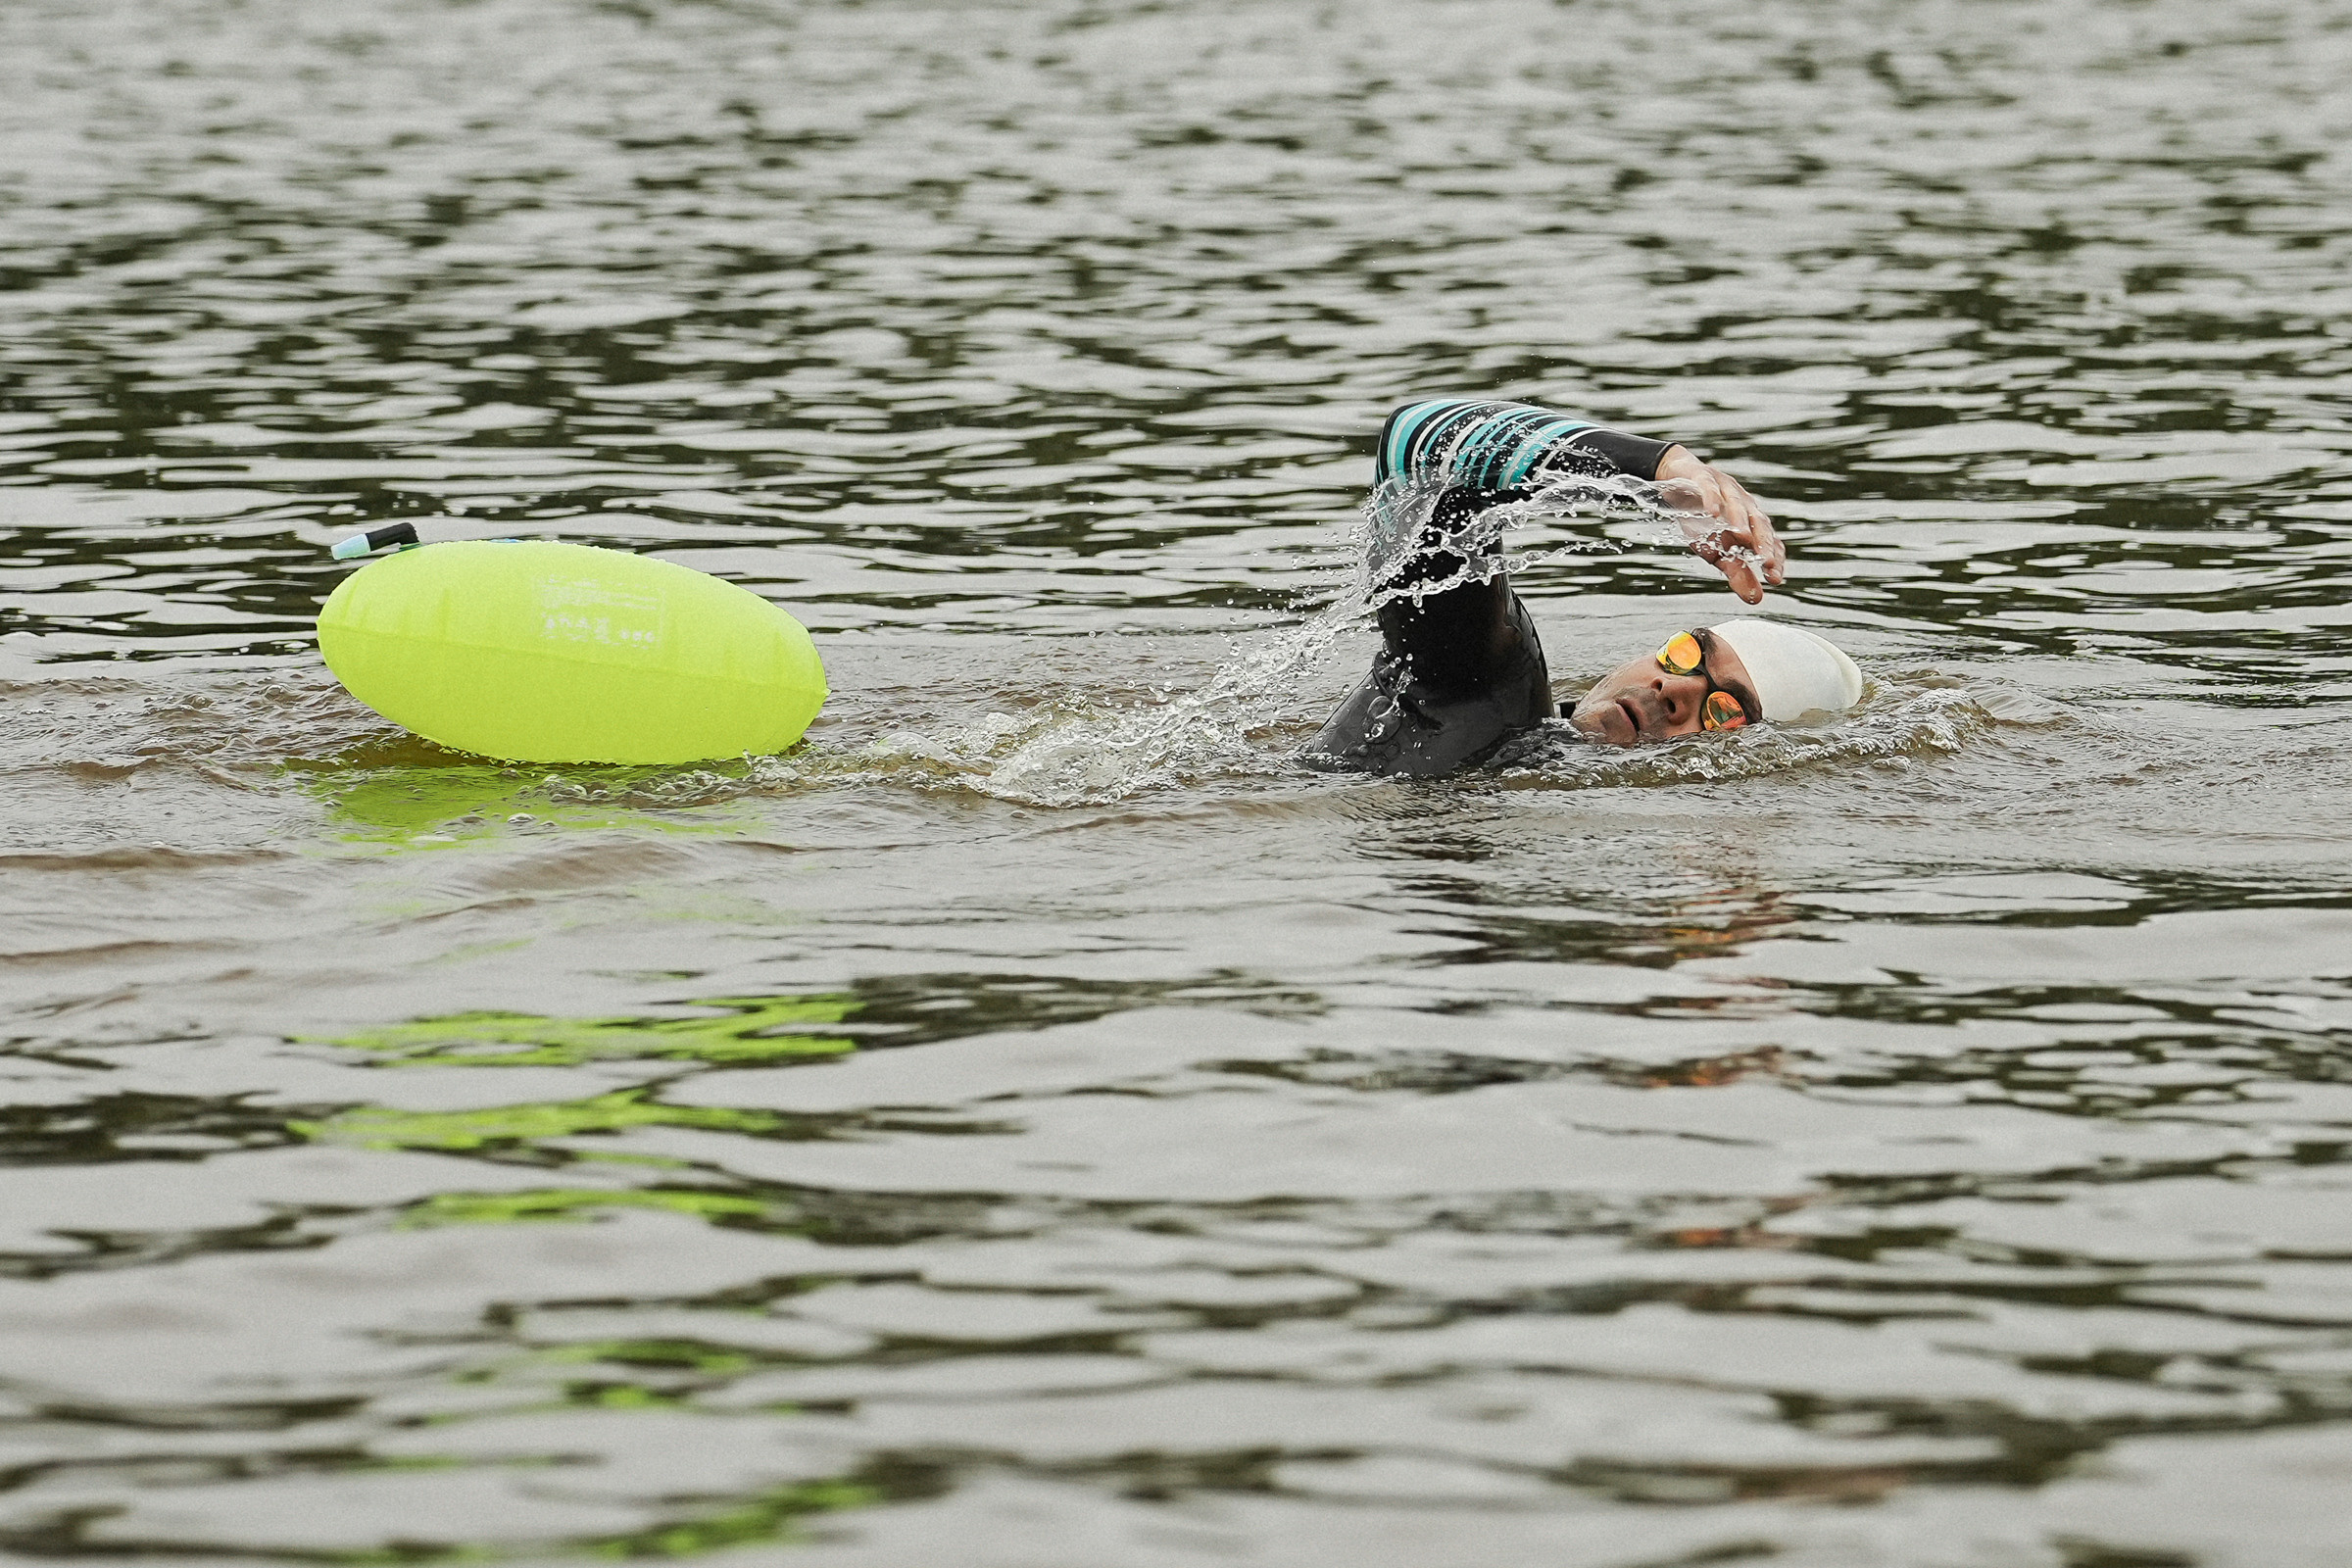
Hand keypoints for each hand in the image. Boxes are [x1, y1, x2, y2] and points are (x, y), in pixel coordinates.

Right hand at [1653, 445, 1784, 604]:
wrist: (1675, 480)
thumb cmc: (1700, 517)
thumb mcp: (1716, 550)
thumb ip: (1737, 572)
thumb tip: (1755, 598)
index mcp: (1750, 521)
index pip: (1768, 539)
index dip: (1774, 558)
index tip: (1774, 579)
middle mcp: (1743, 503)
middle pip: (1758, 522)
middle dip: (1764, 542)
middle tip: (1767, 563)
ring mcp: (1725, 488)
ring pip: (1737, 503)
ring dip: (1740, 520)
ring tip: (1742, 538)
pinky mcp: (1703, 477)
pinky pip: (1709, 487)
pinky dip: (1712, 499)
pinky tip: (1713, 513)